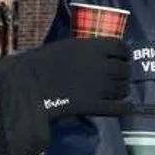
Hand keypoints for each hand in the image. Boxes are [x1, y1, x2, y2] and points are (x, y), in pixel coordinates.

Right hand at [14, 37, 131, 118]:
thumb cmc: (41, 62)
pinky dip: (123, 107)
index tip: (121, 58)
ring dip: (121, 90)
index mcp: (94, 47)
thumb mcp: (67, 47)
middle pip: (125, 69)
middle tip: (116, 78)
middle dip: (122, 74)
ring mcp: (101, 86)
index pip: (122, 48)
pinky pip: (119, 107)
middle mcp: (103, 65)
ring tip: (115, 92)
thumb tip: (95, 54)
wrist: (29, 85)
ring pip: (123, 88)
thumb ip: (86, 50)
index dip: (124, 54)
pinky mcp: (96, 105)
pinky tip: (123, 107)